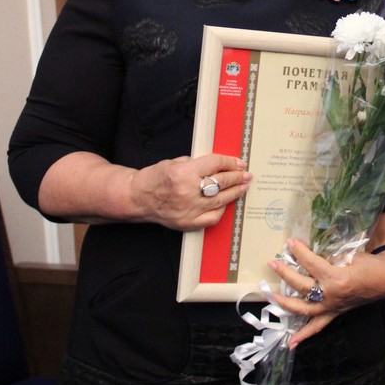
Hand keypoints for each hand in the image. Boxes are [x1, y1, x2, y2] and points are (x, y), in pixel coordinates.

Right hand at [134, 154, 249, 230]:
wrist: (138, 198)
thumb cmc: (155, 178)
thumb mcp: (174, 162)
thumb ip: (196, 164)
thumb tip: (219, 165)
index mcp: (183, 173)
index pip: (215, 164)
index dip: (230, 162)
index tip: (239, 163)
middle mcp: (188, 191)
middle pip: (221, 182)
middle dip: (237, 177)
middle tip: (246, 174)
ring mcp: (189, 209)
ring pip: (221, 200)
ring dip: (235, 192)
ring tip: (243, 186)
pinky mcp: (188, 222)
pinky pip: (212, 218)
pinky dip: (221, 210)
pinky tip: (226, 203)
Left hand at [268, 238, 384, 347]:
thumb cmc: (370, 265)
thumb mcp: (350, 256)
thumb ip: (330, 258)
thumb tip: (310, 256)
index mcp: (336, 278)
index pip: (311, 264)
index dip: (300, 252)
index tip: (291, 243)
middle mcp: (331, 295)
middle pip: (301, 286)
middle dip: (285, 273)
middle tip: (273, 264)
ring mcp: (332, 307)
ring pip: (303, 308)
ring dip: (285, 302)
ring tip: (272, 296)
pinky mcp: (334, 313)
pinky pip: (317, 326)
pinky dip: (304, 335)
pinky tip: (291, 343)